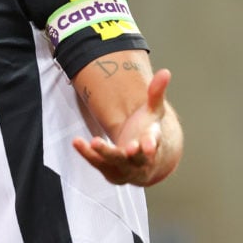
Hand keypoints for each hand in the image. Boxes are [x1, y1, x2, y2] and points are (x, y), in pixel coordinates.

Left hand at [73, 68, 172, 185]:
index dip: (151, 145)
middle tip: (126, 149)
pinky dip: (87, 153)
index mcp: (153, 144)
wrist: (142, 162)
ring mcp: (125, 168)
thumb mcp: (153, 112)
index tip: (148, 146)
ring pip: (114, 162)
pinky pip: (97, 163)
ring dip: (105, 152)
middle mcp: (141, 160)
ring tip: (94, 141)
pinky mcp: (110, 172)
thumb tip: (165, 71)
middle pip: (135, 158)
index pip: (153, 144)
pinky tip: (77, 141)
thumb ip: (156, 93)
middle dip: (130, 153)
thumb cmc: (147, 132)